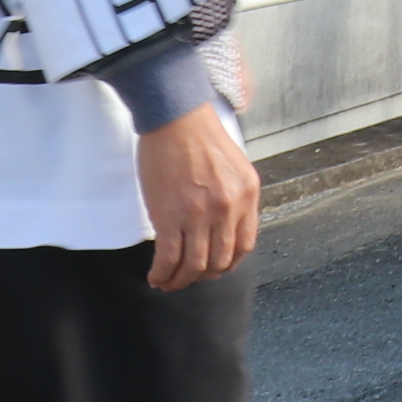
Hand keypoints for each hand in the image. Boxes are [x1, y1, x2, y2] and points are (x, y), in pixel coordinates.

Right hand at [136, 107, 260, 290]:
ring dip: (180, 281)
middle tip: (189, 277)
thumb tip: (227, 228)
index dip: (229, 264)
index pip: (244, 245)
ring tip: (168, 282)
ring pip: (194, 265)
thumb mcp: (236, 167)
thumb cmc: (202, 139)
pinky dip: (162, 274)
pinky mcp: (169, 216)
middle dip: (203, 276)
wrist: (176, 120)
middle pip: (219, 261)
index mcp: (246, 195)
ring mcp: (198, 215)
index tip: (214, 267)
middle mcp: (227, 209)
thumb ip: (236, 198)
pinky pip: (168, 258)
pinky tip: (155, 277)